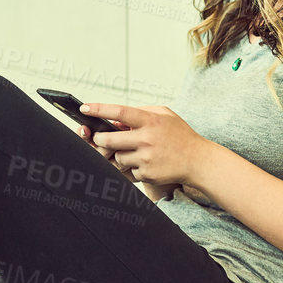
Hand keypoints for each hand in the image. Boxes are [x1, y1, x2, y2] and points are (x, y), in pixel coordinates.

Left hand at [78, 102, 204, 189]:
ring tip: (135, 151)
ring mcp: (146, 158)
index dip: (99, 109)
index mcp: (151, 120)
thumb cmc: (180, 135)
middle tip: (99, 138)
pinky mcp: (146, 173)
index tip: (84, 108)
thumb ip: (142, 112)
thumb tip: (117, 117)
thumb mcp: (165, 115)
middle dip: (100, 139)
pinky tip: (146, 162)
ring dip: (119, 154)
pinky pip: (128, 170)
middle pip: (110, 139)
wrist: (198, 161)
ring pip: (117, 157)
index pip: (120, 112)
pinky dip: (133, 166)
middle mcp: (147, 139)